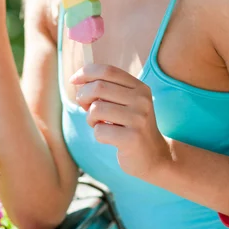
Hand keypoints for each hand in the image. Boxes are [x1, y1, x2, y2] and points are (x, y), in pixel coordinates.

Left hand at [70, 64, 172, 181]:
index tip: (73, 80)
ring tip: (100, 124)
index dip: (86, 72)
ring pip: (96, 109)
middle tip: (84, 107)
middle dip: (83, 96)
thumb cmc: (131, 127)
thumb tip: (77, 81)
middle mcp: (141, 100)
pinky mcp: (132, 138)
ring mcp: (138, 118)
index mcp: (140, 87)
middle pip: (99, 87)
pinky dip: (98, 135)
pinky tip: (109, 138)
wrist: (155, 157)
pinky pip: (99, 131)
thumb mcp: (124, 104)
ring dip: (90, 118)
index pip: (108, 70)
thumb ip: (105, 90)